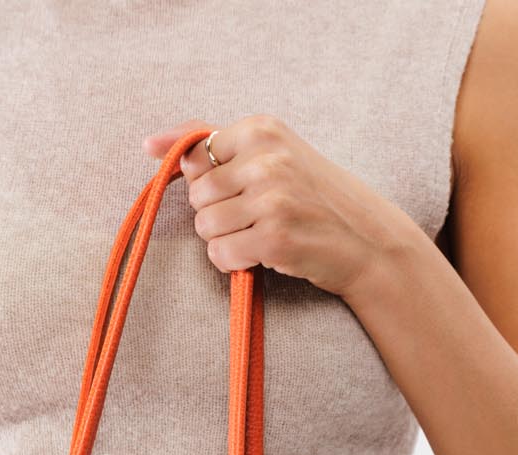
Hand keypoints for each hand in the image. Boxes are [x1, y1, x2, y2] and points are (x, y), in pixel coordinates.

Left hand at [142, 115, 422, 301]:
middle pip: (197, 196)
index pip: (194, 158)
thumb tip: (151, 144)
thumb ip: (213, 144)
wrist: (367, 239)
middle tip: (255, 217)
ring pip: (205, 227)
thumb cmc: (313, 197)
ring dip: (225, 240)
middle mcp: (266, 159)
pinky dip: (233, 262)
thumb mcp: (272, 154)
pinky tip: (260, 255)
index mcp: (262, 130)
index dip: (210, 183)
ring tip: (260, 235)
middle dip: (217, 214)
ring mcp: (272, 200)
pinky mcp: (274, 239)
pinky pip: (220, 255)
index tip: (239, 190)